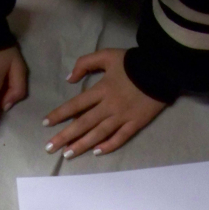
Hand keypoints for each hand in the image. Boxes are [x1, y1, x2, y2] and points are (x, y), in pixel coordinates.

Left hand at [44, 49, 165, 158]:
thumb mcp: (107, 55)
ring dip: (82, 145)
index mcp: (101, 89)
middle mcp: (109, 106)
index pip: (75, 105)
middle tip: (49, 148)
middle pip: (83, 123)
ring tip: (67, 155)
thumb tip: (69, 79)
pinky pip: (121, 137)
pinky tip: (96, 152)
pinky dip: (109, 145)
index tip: (46, 124)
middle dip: (64, 136)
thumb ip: (85, 63)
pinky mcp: (136, 123)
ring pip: (99, 134)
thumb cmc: (133, 62)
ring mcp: (123, 116)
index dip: (59, 114)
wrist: (162, 68)